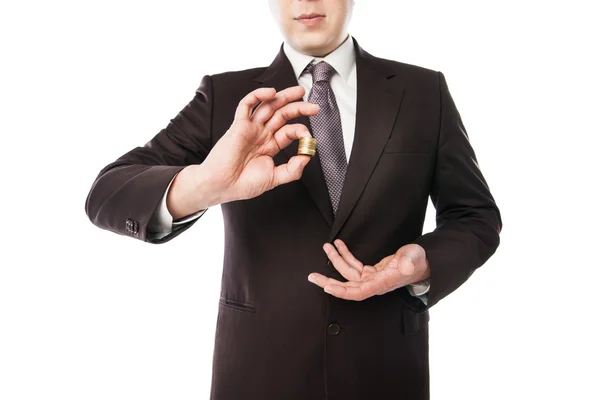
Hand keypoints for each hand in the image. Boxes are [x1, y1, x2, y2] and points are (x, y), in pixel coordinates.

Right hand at [200, 85, 318, 202]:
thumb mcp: (274, 179)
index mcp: (269, 146)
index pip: (289, 132)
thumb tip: (306, 158)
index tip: (309, 139)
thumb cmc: (242, 184)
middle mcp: (261, 134)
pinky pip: (247, 105)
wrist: (221, 185)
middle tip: (313, 107)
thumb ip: (292, 170)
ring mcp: (251, 128)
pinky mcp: (239, 125)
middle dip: (299, 108)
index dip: (301, 132)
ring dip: (284, 96)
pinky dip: (258, 96)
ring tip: (299, 92)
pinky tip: (271, 93)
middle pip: (282, 114)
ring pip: (269, 106)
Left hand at [308, 240, 429, 300]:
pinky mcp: (372, 272)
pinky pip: (354, 265)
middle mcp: (374, 283)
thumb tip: (402, 265)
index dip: (342, 291)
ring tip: (326, 247)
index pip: (358, 292)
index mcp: (382, 283)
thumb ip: (408, 262)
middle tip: (312, 276)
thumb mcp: (414, 259)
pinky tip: (339, 245)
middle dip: (328, 281)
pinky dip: (345, 256)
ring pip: (348, 274)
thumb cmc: (418, 261)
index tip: (328, 287)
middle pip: (347, 286)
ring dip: (335, 260)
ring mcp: (372, 278)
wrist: (423, 263)